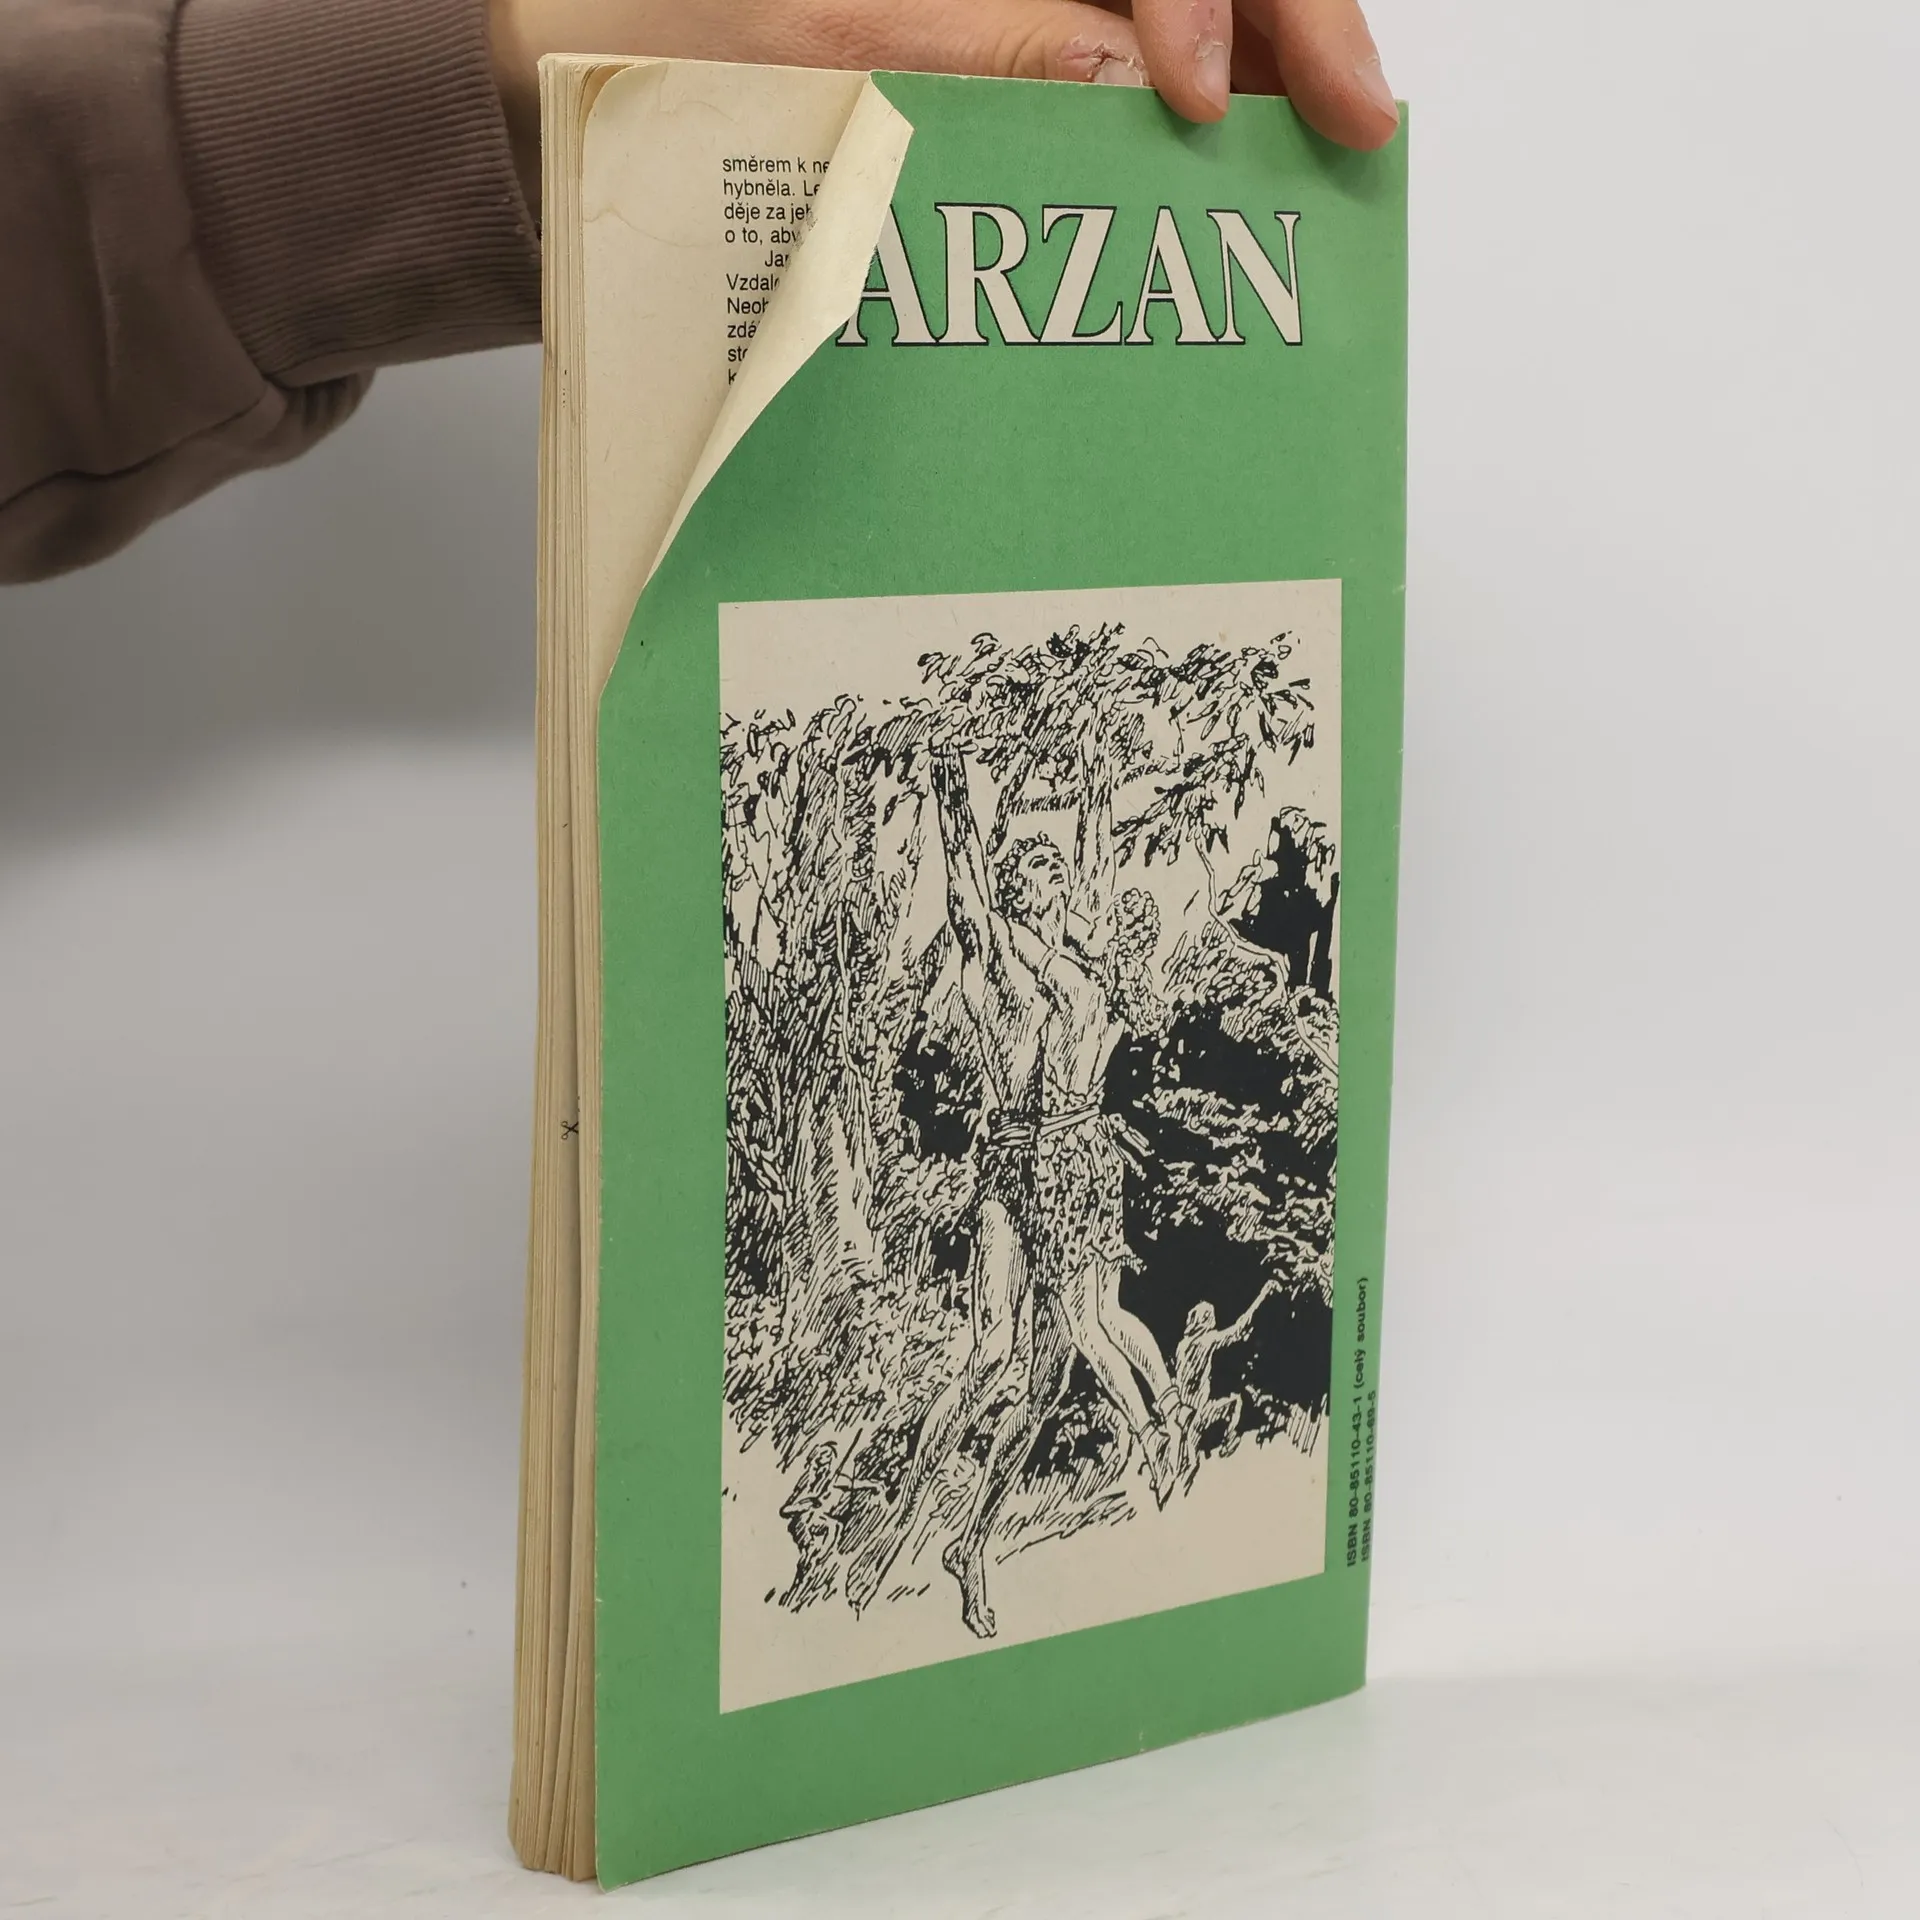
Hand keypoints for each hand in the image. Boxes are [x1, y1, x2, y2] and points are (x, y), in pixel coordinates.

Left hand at [492, 0, 1396, 199]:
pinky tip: (1231, 150)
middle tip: (1355, 117)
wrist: (551, 92)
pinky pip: (1116, 44)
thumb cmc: (636, 49)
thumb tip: (1124, 76)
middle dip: (1285, 8)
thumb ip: (962, 50)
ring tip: (1328, 134)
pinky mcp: (992, 27)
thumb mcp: (795, 51)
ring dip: (1262, 50)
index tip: (1206, 101)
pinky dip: (1182, 95)